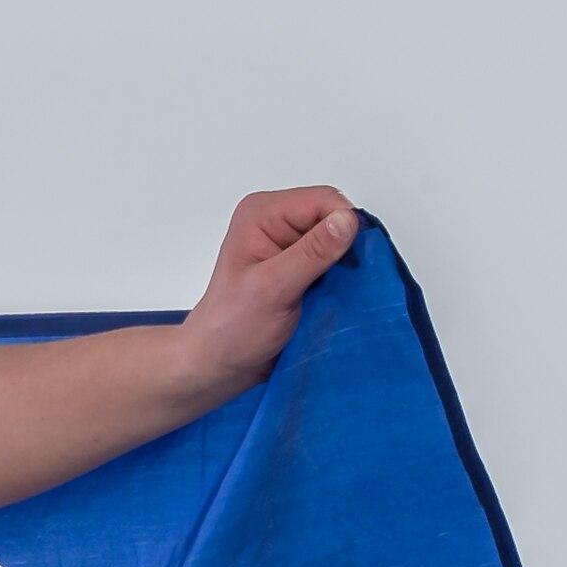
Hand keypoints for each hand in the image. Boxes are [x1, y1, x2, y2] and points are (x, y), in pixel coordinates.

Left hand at [173, 188, 358, 401]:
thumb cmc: (229, 330)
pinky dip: (339, 282)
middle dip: (344, 249)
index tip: (347, 263)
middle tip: (336, 285)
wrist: (218, 366)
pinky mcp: (299, 268)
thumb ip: (312, 253)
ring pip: (338, 243)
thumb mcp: (272, 288)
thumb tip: (347, 220)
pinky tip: (329, 301)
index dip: (344, 227)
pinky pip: (334, 264)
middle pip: (334, 219)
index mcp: (263, 214)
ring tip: (329, 297)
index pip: (324, 200)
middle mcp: (276, 223)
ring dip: (343, 269)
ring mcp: (289, 245)